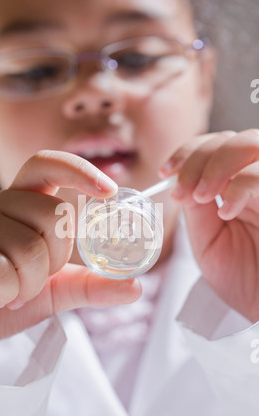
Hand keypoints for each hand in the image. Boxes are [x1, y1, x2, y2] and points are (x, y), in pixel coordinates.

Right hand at [0, 151, 141, 377]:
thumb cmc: (9, 296)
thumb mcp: (57, 291)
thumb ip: (92, 285)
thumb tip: (136, 286)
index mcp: (23, 204)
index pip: (47, 165)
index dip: (79, 169)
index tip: (108, 190)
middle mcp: (0, 206)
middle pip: (53, 214)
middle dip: (56, 259)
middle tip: (37, 279)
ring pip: (29, 246)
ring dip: (31, 284)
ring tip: (15, 294)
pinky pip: (0, 269)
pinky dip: (8, 293)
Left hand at [161, 129, 258, 321]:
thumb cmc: (240, 277)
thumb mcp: (207, 238)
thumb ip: (197, 206)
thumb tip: (180, 177)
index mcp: (238, 186)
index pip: (216, 146)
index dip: (189, 151)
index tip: (165, 172)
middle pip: (234, 138)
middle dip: (200, 158)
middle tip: (183, 192)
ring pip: (253, 144)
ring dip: (219, 166)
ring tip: (202, 197)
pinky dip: (242, 185)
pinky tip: (226, 210)